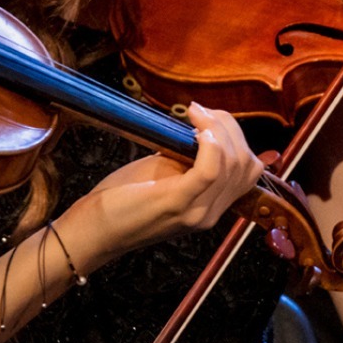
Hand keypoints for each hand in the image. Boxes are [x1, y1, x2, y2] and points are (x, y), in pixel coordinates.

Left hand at [67, 103, 264, 266]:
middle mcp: (210, 213)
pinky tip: (196, 128)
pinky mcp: (178, 202)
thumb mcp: (165, 174)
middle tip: (201, 112)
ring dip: (218, 129)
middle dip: (228, 128)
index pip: (248, 170)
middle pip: (245, 163)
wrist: (94, 230)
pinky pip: (210, 168)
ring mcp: (197, 211)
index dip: (236, 137)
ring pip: (232, 162)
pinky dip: (209, 142)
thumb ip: (189, 159)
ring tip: (195, 114)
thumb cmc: (123, 199)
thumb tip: (204, 128)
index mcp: (211, 207)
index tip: (210, 117)